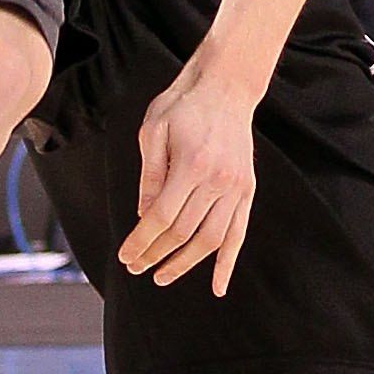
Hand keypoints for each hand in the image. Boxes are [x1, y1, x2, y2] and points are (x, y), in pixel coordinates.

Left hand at [121, 51, 260, 296]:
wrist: (227, 87)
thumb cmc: (183, 105)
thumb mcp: (153, 130)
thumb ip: (149, 176)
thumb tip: (143, 218)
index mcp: (191, 165)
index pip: (161, 217)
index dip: (141, 241)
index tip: (126, 256)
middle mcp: (218, 180)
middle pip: (184, 232)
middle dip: (156, 254)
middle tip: (136, 267)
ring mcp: (237, 187)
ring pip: (211, 239)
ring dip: (186, 263)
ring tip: (163, 275)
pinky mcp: (247, 190)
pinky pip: (239, 233)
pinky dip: (228, 262)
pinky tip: (217, 286)